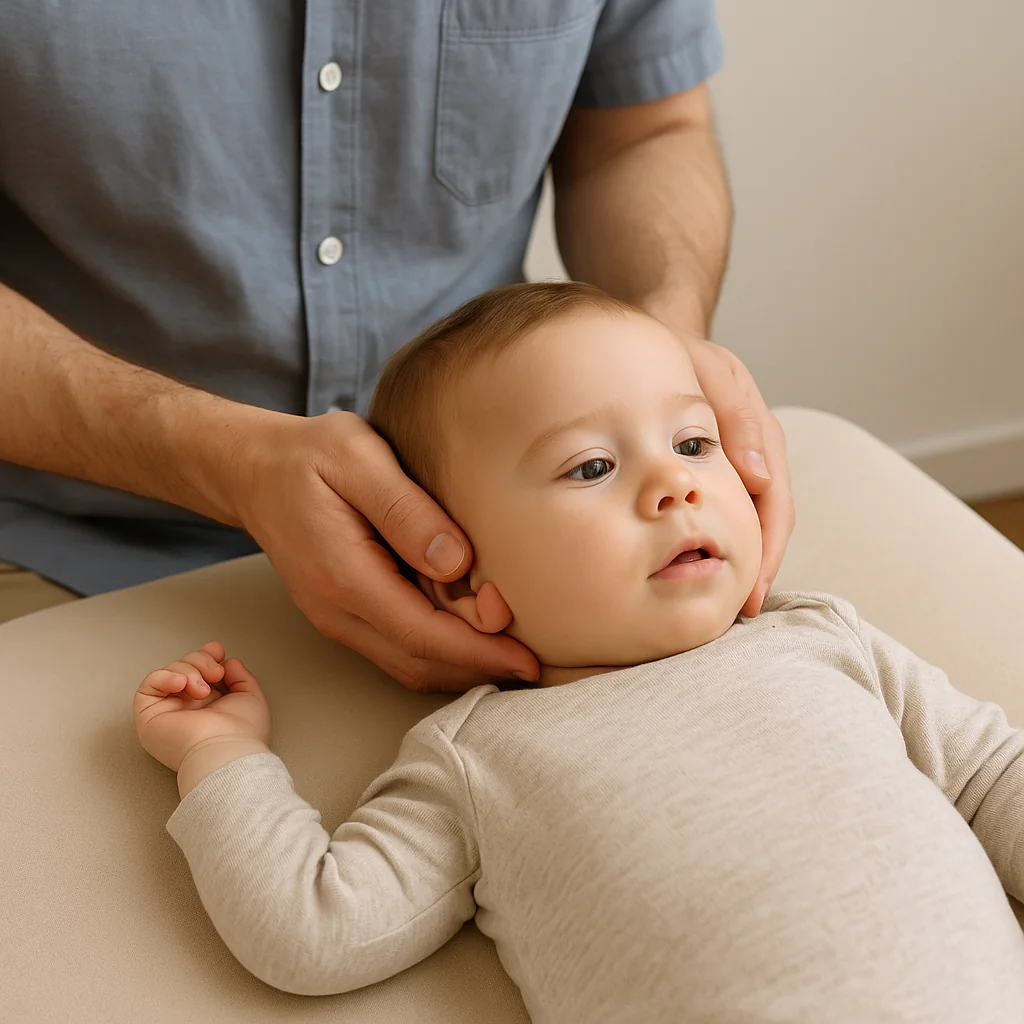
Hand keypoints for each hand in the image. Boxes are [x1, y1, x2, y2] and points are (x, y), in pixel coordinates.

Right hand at [133, 642, 270, 773]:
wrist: (224, 752)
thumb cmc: (241, 734)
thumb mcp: (250, 697)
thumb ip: (240, 677)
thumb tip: (229, 662)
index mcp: (210, 704)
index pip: (201, 671)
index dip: (207, 655)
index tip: (218, 651)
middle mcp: (188, 707)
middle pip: (185, 666)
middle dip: (200, 660)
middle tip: (215, 674)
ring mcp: (168, 711)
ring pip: (169, 672)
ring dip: (188, 671)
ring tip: (202, 689)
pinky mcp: (149, 715)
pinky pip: (149, 684)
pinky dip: (165, 677)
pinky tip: (180, 684)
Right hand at [233, 411, 539, 693]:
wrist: (254, 471)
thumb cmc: (309, 456)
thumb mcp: (359, 459)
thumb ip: (407, 511)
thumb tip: (457, 562)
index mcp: (343, 575)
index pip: (422, 634)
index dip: (479, 651)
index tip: (527, 655)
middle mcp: (337, 610)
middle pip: (419, 662)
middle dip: (480, 667)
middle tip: (534, 658)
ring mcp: (336, 618)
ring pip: (408, 665)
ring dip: (461, 667)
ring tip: (512, 654)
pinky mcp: (343, 615)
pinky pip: (396, 649)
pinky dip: (439, 654)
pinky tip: (472, 639)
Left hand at [682, 337, 794, 615]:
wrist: (664, 342)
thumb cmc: (687, 358)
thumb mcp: (713, 377)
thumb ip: (738, 421)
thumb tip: (760, 479)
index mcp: (763, 442)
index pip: (774, 509)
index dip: (766, 552)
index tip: (752, 592)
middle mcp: (758, 459)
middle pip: (768, 527)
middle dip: (758, 570)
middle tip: (740, 614)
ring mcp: (741, 468)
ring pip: (750, 525)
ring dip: (742, 562)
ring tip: (724, 604)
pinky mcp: (720, 472)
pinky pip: (729, 514)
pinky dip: (722, 541)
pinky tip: (701, 565)